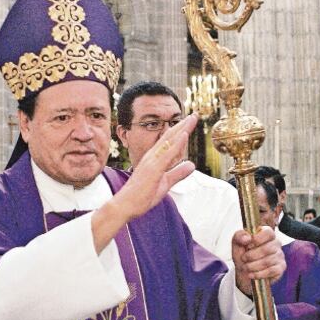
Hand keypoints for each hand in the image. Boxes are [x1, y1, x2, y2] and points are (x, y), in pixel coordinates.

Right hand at [91, 116, 196, 253]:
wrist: (125, 205)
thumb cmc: (142, 195)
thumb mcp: (165, 183)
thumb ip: (177, 173)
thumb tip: (191, 165)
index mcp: (154, 159)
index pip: (170, 142)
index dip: (181, 131)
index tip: (190, 122)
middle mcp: (152, 156)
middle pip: (170, 137)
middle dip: (183, 125)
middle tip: (194, 115)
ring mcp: (152, 161)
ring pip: (169, 141)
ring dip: (181, 129)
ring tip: (191, 119)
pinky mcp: (153, 169)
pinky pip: (167, 153)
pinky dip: (176, 143)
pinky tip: (184, 135)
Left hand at [232, 226, 285, 297]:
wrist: (244, 271)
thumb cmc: (243, 255)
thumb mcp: (237, 244)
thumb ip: (239, 237)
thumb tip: (247, 238)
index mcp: (266, 234)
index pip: (268, 232)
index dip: (257, 239)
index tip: (247, 246)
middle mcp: (276, 243)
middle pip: (267, 249)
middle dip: (251, 256)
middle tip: (243, 259)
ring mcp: (280, 255)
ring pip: (268, 261)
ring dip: (253, 266)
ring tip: (246, 267)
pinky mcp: (280, 268)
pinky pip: (271, 271)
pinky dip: (259, 274)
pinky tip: (252, 274)